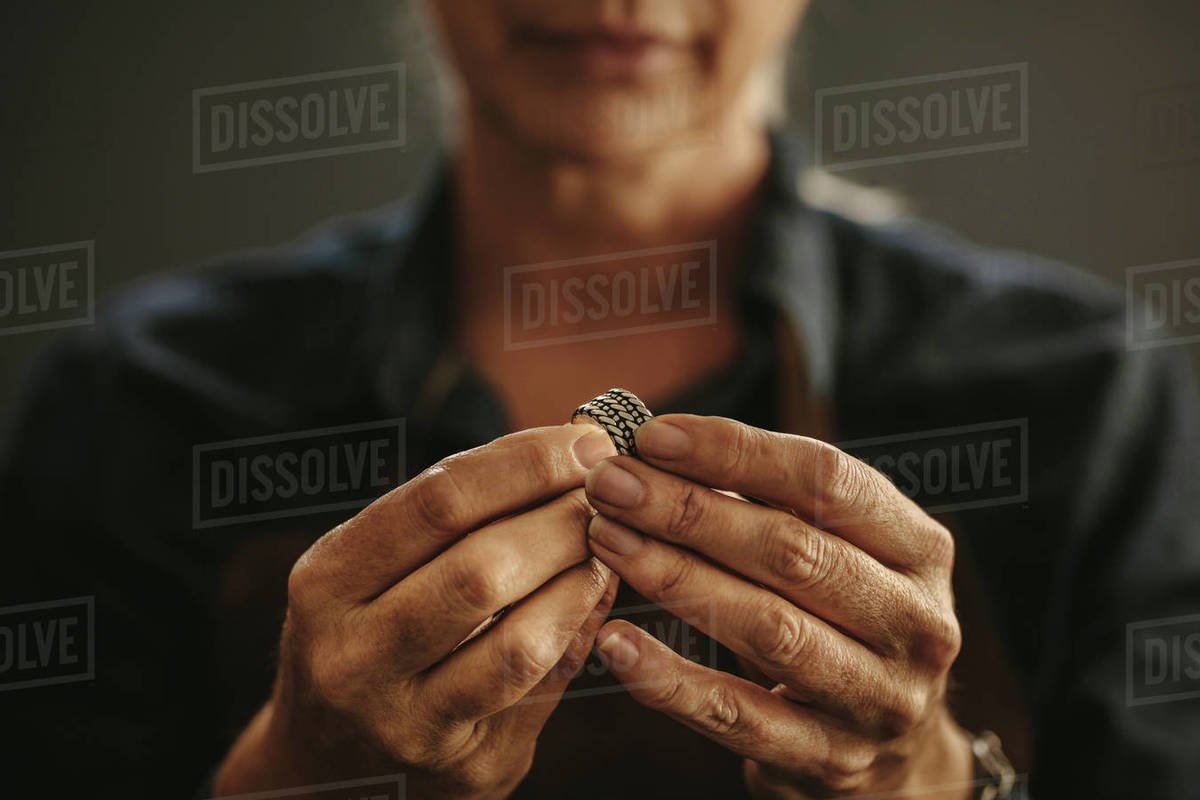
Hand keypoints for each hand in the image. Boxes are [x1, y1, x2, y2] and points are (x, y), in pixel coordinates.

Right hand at [214, 424, 619, 798]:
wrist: (332, 761)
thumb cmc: (369, 631)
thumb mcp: (375, 568)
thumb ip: (458, 516)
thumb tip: (571, 456)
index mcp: (326, 582)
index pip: (437, 502)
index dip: (523, 464)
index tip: (582, 440)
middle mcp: (351, 657)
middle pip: (481, 570)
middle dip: (561, 520)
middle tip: (608, 491)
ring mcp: (406, 722)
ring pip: (520, 641)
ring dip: (580, 577)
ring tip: (606, 541)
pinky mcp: (465, 766)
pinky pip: (543, 688)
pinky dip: (578, 630)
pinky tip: (593, 594)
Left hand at [583, 415, 972, 798]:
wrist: (897, 752)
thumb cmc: (844, 617)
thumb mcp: (841, 551)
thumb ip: (772, 502)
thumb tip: (657, 449)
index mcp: (920, 549)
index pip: (829, 481)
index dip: (737, 451)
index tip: (654, 435)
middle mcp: (914, 623)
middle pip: (792, 551)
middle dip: (688, 509)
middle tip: (610, 483)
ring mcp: (877, 700)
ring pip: (767, 628)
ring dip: (675, 576)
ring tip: (607, 538)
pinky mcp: (828, 761)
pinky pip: (736, 716)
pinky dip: (671, 679)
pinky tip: (616, 641)